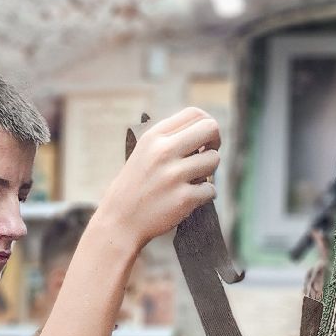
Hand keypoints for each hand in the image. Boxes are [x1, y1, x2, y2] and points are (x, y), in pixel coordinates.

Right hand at [92, 108, 222, 248]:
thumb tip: (207, 131)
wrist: (119, 222)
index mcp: (154, 137)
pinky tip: (189, 199)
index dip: (206, 124)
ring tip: (193, 181)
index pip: (194, 113)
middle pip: (211, 128)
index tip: (204, 139)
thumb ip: (170, 140)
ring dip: (209, 172)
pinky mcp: (183, 199)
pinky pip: (211, 189)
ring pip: (214, 160)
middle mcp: (163, 152)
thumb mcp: (144, 153)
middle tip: (207, 155)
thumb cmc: (135, 187)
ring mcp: (174, 176)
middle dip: (215, 142)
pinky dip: (205, 195)